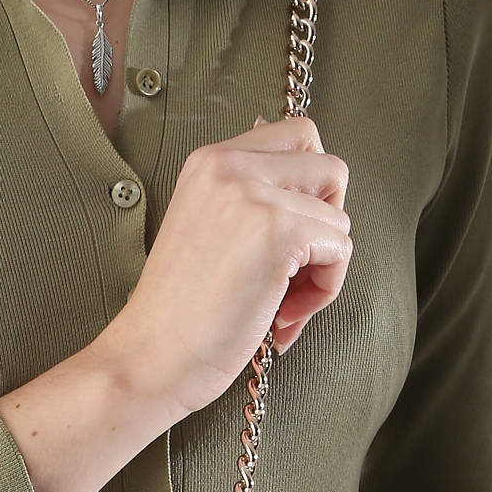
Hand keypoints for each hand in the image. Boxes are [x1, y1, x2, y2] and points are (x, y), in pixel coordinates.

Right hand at [91, 114, 352, 423]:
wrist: (150, 356)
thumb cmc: (178, 312)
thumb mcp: (206, 228)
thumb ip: (251, 200)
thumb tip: (311, 185)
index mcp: (210, 161)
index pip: (297, 135)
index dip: (310, 187)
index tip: (288, 233)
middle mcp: (231, 166)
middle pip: (330, 167)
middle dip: (327, 220)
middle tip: (294, 265)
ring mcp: (257, 196)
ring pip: (339, 216)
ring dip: (322, 268)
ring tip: (280, 304)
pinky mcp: (280, 233)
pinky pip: (341, 250)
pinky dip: (324, 290)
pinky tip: (281, 316)